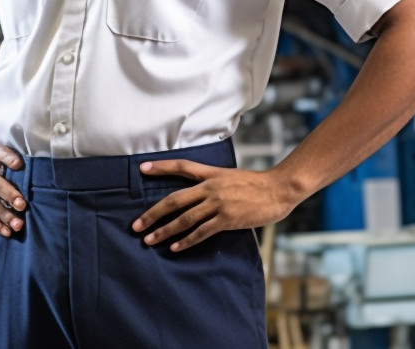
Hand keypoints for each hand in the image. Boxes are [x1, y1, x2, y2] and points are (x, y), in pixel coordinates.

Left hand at [132, 161, 298, 251]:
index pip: (181, 166)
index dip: (160, 167)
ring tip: (149, 240)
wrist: (278, 189)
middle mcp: (210, 187)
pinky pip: (202, 232)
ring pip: (185, 218)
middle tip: (136, 225)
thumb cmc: (256, 184)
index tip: (141, 168)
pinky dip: (187, 240)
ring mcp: (218, 203)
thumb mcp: (230, 176)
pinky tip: (175, 247)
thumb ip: (213, 182)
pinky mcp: (227, 219)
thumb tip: (198, 192)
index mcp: (211, 173)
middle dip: (153, 213)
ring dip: (165, 230)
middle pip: (174, 199)